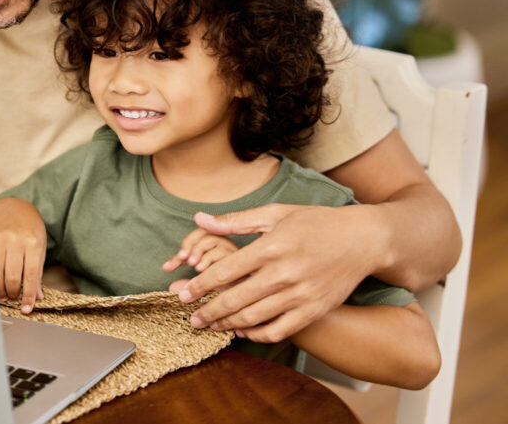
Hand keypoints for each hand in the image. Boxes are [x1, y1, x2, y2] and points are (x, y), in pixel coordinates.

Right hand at [0, 197, 46, 313]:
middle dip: (12, 293)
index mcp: (33, 242)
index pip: (31, 276)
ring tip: (3, 294)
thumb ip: (37, 271)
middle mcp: (15, 240)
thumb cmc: (29, 227)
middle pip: (12, 277)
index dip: (27, 295)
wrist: (13, 205)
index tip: (26, 308)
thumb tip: (36, 296)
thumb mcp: (39, 246)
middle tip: (13, 298)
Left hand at [167, 203, 381, 342]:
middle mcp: (285, 273)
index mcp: (272, 246)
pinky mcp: (314, 310)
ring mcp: (300, 294)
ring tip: (211, 325)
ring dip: (227, 324)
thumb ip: (235, 221)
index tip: (183, 294)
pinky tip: (242, 330)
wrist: (363, 240)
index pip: (226, 270)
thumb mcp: (275, 213)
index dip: (200, 285)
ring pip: (254, 317)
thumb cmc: (316, 222)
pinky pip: (279, 330)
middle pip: (236, 299)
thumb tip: (200, 220)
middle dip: (208, 311)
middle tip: (191, 318)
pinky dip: (257, 334)